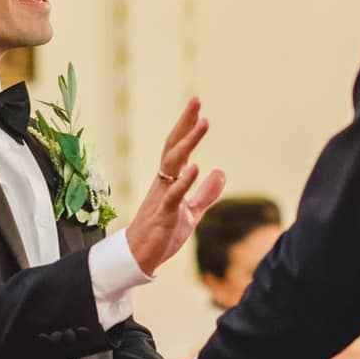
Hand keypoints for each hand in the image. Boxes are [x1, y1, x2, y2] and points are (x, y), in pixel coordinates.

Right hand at [124, 99, 225, 275]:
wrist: (139, 257)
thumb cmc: (162, 233)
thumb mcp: (190, 212)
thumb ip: (205, 193)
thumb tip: (220, 172)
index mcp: (170, 181)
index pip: (178, 148)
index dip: (187, 127)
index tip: (197, 106)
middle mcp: (164, 183)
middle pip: (173, 147)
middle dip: (185, 124)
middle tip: (196, 101)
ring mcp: (162, 196)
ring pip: (173, 164)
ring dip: (188, 143)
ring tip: (203, 123)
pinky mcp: (164, 214)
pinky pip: (174, 194)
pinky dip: (185, 181)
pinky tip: (197, 167)